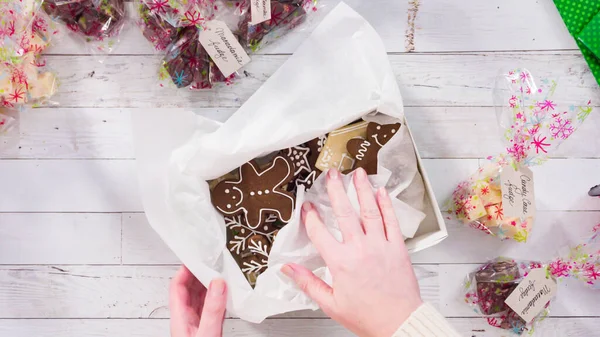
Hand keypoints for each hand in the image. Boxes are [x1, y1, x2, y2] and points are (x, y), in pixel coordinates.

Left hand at [169, 266, 226, 336]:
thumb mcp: (207, 332)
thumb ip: (212, 309)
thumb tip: (218, 284)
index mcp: (180, 317)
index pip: (177, 287)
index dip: (184, 271)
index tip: (195, 260)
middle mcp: (186, 319)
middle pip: (189, 289)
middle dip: (199, 274)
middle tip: (210, 264)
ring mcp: (197, 323)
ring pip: (200, 297)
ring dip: (208, 285)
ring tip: (219, 274)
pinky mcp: (207, 328)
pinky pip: (210, 307)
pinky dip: (217, 297)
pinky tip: (225, 294)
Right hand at [282, 167, 422, 336]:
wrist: (399, 323)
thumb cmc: (367, 316)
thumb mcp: (330, 303)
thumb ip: (307, 282)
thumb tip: (288, 269)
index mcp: (340, 262)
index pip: (319, 232)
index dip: (310, 216)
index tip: (307, 207)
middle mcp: (360, 249)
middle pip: (344, 212)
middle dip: (336, 191)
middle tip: (331, 175)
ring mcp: (380, 245)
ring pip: (369, 211)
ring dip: (362, 189)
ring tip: (357, 173)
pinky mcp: (397, 247)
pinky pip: (391, 221)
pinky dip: (386, 204)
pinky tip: (381, 192)